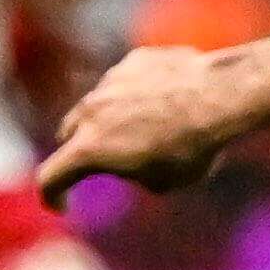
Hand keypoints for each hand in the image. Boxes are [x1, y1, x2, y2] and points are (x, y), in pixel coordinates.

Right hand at [38, 43, 269, 194]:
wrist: (219, 96)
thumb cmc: (192, 148)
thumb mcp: (162, 182)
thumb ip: (134, 173)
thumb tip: (134, 161)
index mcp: (88, 149)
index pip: (50, 177)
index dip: (53, 196)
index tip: (64, 207)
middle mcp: (90, 112)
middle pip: (69, 134)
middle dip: (80, 150)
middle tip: (102, 162)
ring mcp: (110, 82)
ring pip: (97, 105)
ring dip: (108, 120)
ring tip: (143, 131)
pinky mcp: (133, 61)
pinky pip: (126, 82)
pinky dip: (135, 95)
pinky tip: (165, 102)